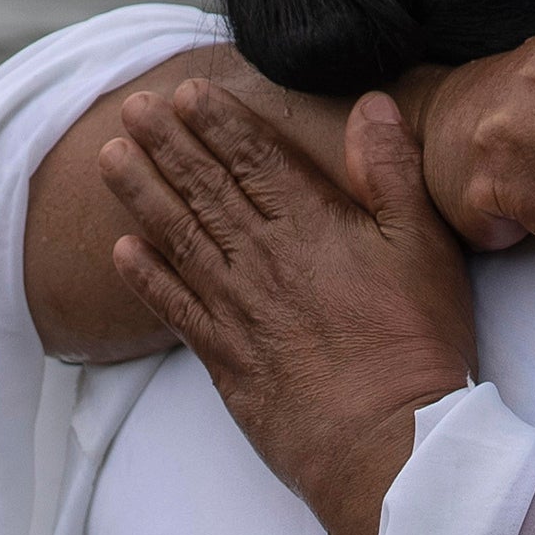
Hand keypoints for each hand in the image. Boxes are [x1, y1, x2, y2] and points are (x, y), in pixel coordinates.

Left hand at [103, 84, 474, 534]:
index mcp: (310, 226)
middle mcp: (261, 260)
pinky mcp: (226, 359)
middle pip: (204, 189)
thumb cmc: (414, 344)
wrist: (383, 442)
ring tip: (110, 158)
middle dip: (165, 144)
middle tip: (131, 108)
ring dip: (141, 194)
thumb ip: (392, 171)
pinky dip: (146, 279)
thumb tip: (370, 105)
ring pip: (178, 238)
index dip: (217, 122)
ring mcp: (237, 310)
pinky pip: (174, 309)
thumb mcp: (424, 245)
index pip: (252, 159)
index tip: (185, 93)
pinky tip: (123, 252)